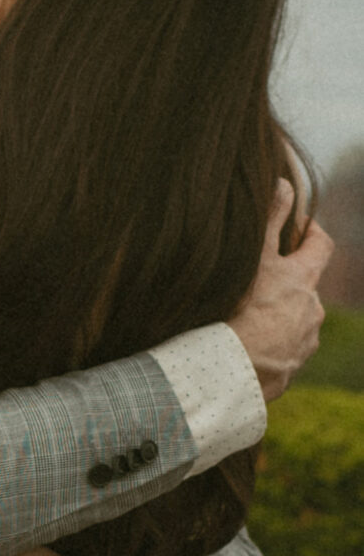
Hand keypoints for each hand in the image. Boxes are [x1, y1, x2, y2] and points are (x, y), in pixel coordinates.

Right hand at [228, 179, 333, 400]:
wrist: (235, 371)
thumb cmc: (244, 309)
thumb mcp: (255, 258)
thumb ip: (270, 220)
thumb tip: (285, 184)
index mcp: (305, 280)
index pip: (321, 246)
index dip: (311, 232)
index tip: (298, 226)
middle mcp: (313, 311)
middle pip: (305, 288)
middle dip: (285, 283)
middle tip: (256, 281)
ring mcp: (304, 344)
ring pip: (294, 322)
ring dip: (276, 318)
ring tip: (244, 321)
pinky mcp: (288, 371)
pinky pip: (281, 353)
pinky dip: (268, 348)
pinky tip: (244, 349)